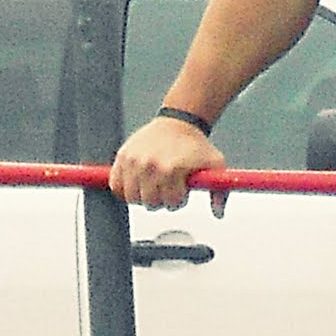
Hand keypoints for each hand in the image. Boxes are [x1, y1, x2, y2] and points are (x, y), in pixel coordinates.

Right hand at [109, 117, 228, 216]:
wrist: (179, 122)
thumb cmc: (196, 144)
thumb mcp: (215, 165)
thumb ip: (220, 191)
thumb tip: (219, 213)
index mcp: (171, 169)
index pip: (171, 203)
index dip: (179, 200)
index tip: (182, 189)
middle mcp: (150, 165)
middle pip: (150, 203)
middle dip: (161, 199)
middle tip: (167, 188)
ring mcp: (133, 161)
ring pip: (131, 197)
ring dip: (143, 195)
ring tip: (153, 185)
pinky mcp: (122, 157)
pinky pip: (115, 185)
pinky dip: (124, 188)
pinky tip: (137, 182)